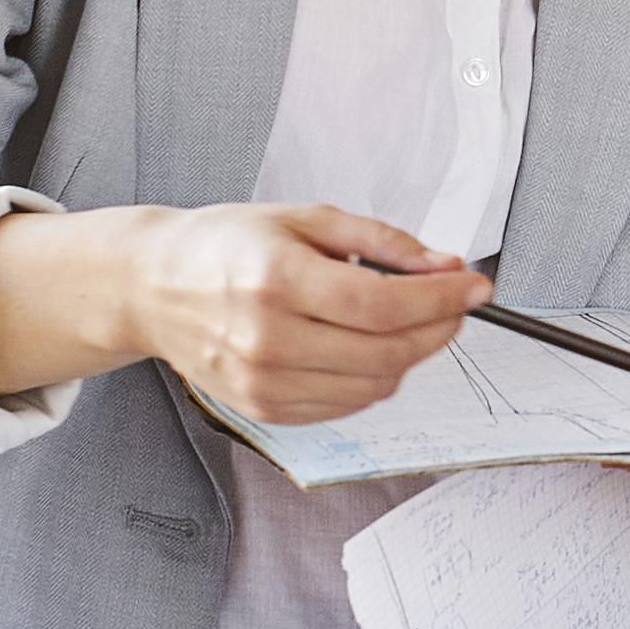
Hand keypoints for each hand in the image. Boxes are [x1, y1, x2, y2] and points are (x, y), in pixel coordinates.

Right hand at [0, 203, 475, 429]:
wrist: (153, 287)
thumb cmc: (226, 245)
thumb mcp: (305, 219)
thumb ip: (381, 242)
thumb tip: (446, 266)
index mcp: (277, 280)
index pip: (384, 305)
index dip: (443, 299)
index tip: (476, 286)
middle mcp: (267, 338)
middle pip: (387, 353)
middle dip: (438, 328)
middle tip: (454, 303)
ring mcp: (262, 382)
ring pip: (374, 387)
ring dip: (410, 356)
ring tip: (408, 321)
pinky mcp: (262, 409)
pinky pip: (345, 405)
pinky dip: (374, 380)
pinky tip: (369, 347)